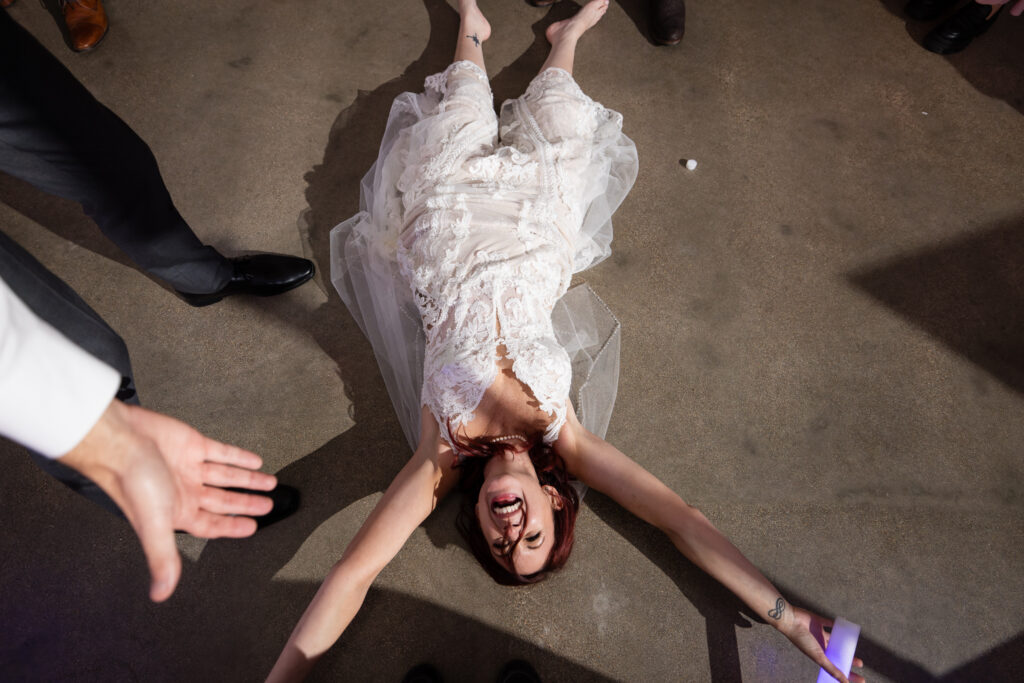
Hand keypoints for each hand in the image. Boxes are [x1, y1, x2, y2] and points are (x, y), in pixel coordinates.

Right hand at [59, 399, 276, 601]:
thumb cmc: (131, 482)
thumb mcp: (154, 526)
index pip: (211, 525)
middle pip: (223, 501)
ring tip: (269, 483)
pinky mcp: (191, 444)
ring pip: (226, 476)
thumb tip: (161, 593)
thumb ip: (162, 558)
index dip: (232, 527)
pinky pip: (220, 452)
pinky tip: (254, 460)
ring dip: (248, 480)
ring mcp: (189, 467)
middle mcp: (183, 491)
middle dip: (245, 504)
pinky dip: (238, 457)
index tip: (251, 528)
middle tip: (267, 506)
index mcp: (176, 513)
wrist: (119, 440)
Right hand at [778, 606, 865, 682]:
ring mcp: (820, 633)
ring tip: (854, 646)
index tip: (860, 678)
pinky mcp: (820, 622)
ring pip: (835, 640)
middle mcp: (820, 645)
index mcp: (819, 655)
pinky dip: (838, 625)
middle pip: (837, 654)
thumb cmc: (802, 640)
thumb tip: (845, 682)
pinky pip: (831, 624)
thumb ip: (831, 668)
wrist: (791, 621)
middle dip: (848, 659)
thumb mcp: (818, 657)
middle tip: (860, 663)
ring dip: (844, 643)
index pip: (836, 667)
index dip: (847, 673)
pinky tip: (846, 626)